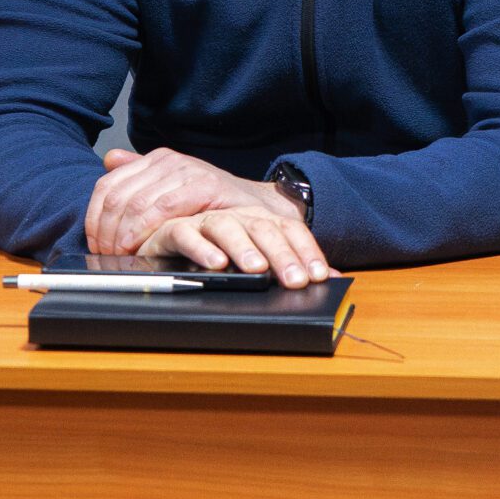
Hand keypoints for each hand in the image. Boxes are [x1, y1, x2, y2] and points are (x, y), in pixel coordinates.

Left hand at [84, 147, 278, 255]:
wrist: (258, 209)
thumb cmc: (213, 204)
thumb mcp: (172, 188)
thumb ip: (141, 175)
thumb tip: (109, 160)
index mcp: (155, 161)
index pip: (108, 186)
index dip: (95, 219)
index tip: (96, 244)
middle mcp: (167, 161)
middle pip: (118, 196)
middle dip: (107, 232)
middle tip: (108, 256)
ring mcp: (186, 170)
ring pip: (136, 202)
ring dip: (124, 235)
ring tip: (123, 256)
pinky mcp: (204, 184)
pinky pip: (163, 207)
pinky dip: (146, 229)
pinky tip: (142, 246)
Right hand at [139, 207, 330, 287]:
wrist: (164, 247)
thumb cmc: (215, 259)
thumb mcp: (256, 264)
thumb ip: (291, 268)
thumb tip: (335, 279)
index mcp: (258, 221)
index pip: (289, 229)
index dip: (306, 251)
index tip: (319, 275)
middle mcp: (235, 217)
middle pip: (262, 228)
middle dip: (282, 255)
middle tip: (295, 280)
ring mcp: (204, 222)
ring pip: (227, 226)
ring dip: (243, 248)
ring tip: (257, 270)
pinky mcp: (172, 231)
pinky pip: (185, 234)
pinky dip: (201, 249)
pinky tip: (215, 264)